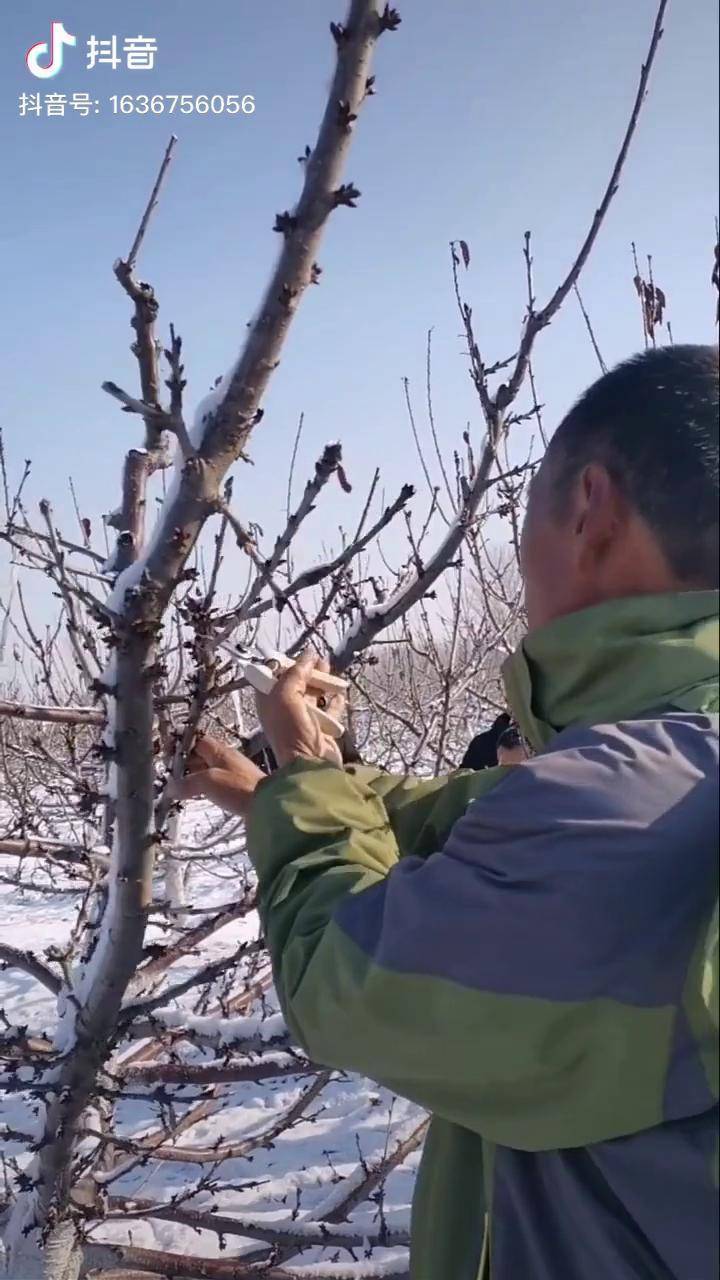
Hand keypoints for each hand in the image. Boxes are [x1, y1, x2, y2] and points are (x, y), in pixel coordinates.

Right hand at [174, 735, 264, 817]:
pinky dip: (205, 788)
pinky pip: (217, 783)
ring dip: (194, 777)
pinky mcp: (238, 789)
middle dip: (186, 763)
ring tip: (180, 787)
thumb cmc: (239, 789)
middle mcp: (227, 760)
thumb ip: (188, 783)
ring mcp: (234, 774)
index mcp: (220, 752)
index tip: (169, 754)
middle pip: (202, 756)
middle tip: (171, 774)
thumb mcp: (208, 782)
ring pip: (209, 770)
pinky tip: (199, 796)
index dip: (182, 746)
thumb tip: (171, 788)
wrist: (268, 806)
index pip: (197, 741)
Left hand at [256, 651, 344, 767]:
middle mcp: (284, 710)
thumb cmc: (292, 729)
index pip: (275, 677)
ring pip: (313, 694)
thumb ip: (295, 673)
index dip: (287, 664)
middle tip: (319, 659)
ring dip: (322, 682)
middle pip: (296, 684)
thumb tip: (308, 655)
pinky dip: (334, 701)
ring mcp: (303, 720)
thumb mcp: (286, 695)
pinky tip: (340, 694)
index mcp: (269, 702)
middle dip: (307, 671)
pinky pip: (329, 710)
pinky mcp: (321, 729)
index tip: (301, 656)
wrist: (311, 763)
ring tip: (330, 670)